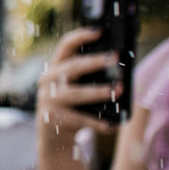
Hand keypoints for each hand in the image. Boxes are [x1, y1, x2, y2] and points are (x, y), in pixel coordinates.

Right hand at [36, 27, 119, 169]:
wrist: (54, 139)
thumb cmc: (74, 108)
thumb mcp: (77, 88)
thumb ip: (91, 77)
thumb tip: (120, 67)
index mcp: (55, 68)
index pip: (66, 46)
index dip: (82, 36)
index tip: (100, 31)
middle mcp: (48, 82)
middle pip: (72, 67)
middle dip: (94, 61)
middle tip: (115, 58)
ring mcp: (48, 101)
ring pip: (76, 93)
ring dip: (99, 91)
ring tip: (119, 90)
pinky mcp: (54, 120)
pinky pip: (80, 119)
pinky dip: (98, 122)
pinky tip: (112, 124)